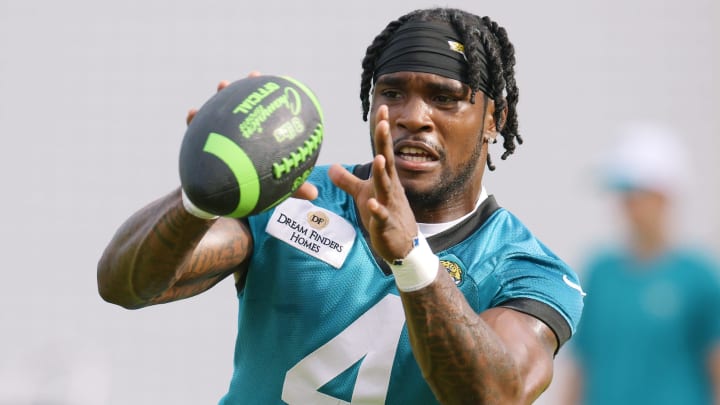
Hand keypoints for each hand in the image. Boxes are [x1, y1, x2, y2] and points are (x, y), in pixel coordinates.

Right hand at [185, 73, 317, 202]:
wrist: (218, 199)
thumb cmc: (249, 188)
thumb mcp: (271, 187)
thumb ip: (290, 188)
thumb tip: (314, 193)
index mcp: (255, 138)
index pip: (264, 115)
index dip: (273, 100)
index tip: (284, 87)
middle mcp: (237, 131)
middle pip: (243, 106)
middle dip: (251, 88)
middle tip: (255, 75)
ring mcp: (217, 134)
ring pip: (219, 111)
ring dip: (222, 95)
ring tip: (223, 83)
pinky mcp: (198, 141)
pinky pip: (194, 128)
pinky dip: (193, 119)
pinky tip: (191, 111)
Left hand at [329, 105, 416, 260]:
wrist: (404, 245)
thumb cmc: (384, 216)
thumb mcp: (364, 195)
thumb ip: (348, 181)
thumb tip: (331, 166)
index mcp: (385, 178)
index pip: (383, 151)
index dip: (382, 132)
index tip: (382, 109)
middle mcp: (390, 188)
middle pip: (386, 162)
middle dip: (384, 143)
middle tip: (383, 123)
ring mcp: (390, 206)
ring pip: (386, 187)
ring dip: (382, 173)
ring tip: (378, 159)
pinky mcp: (386, 225)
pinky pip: (382, 217)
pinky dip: (378, 211)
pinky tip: (373, 204)